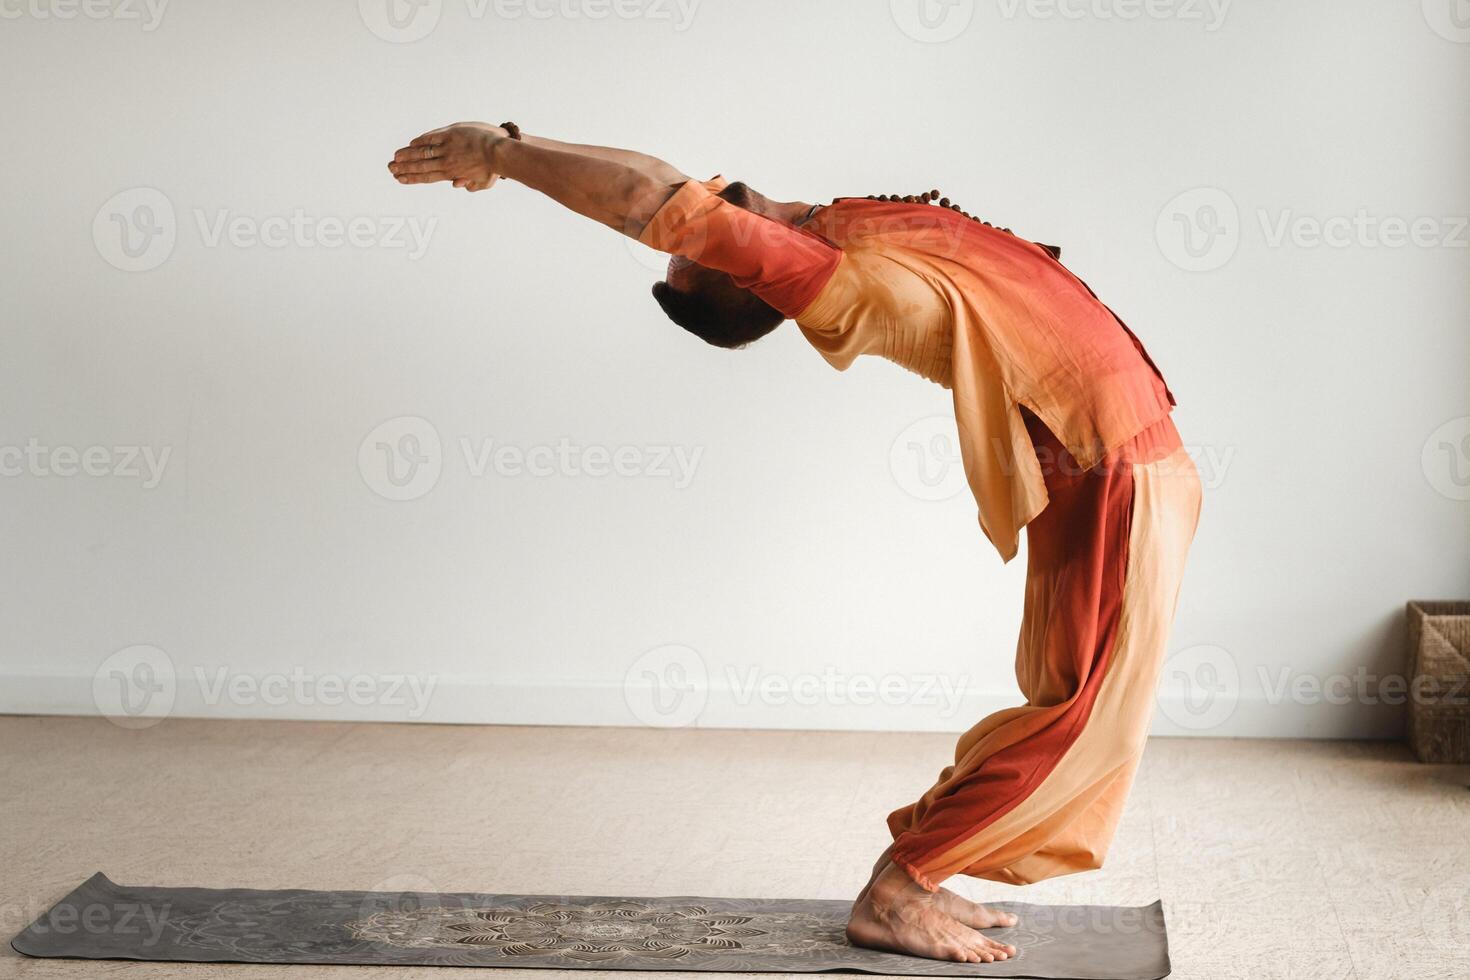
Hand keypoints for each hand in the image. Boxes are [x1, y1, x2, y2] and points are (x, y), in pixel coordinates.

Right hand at [388, 122, 508, 191]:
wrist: (500, 151)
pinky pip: (431, 137)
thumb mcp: (483, 182)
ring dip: (406, 155)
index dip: (412, 178)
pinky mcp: (450, 134)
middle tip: (390, 169)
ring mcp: (447, 147)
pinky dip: (420, 141)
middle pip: (420, 165)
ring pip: (422, 152)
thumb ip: (470, 185)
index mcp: (452, 174)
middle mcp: (446, 161)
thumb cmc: (494, 168)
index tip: (400, 179)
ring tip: (394, 158)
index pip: (427, 177)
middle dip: (403, 168)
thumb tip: (456, 185)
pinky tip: (410, 143)